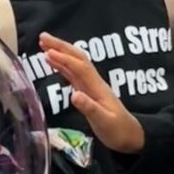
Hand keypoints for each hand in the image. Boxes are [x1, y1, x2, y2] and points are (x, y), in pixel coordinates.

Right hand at [39, 32, 144, 152]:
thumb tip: (73, 95)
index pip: (80, 68)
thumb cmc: (118, 130)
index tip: (47, 52)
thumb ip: (89, 108)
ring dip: (60, 52)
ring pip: (74, 64)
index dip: (64, 60)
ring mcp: (90, 86)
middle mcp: (94, 82)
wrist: (131, 137)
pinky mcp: (87, 92)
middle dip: (61, 46)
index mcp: (97, 88)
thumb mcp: (104, 122)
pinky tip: (52, 61)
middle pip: (78, 59)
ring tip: (43, 43)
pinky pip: (73, 74)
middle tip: (42, 37)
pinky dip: (62, 65)